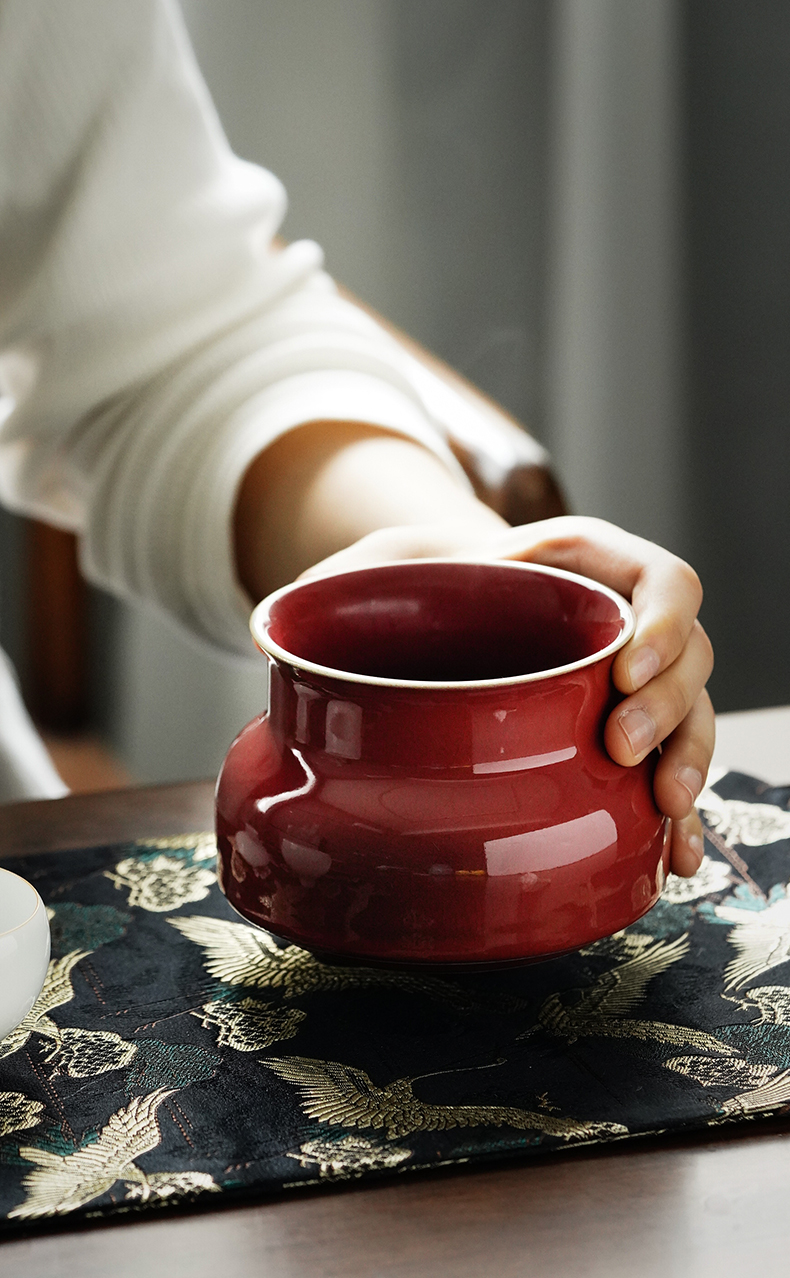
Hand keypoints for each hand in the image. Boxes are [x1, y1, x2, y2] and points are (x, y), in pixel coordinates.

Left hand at [303, 515, 713, 877]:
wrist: (425, 611)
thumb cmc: (413, 583)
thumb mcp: (373, 568)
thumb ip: (334, 586)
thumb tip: (272, 625)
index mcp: (579, 566)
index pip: (660, 579)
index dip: (662, 620)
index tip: (624, 665)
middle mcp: (617, 621)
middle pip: (688, 654)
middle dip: (668, 707)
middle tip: (620, 749)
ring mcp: (622, 683)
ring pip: (689, 715)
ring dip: (687, 764)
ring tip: (663, 814)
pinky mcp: (613, 736)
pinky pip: (664, 768)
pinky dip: (674, 817)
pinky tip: (669, 857)